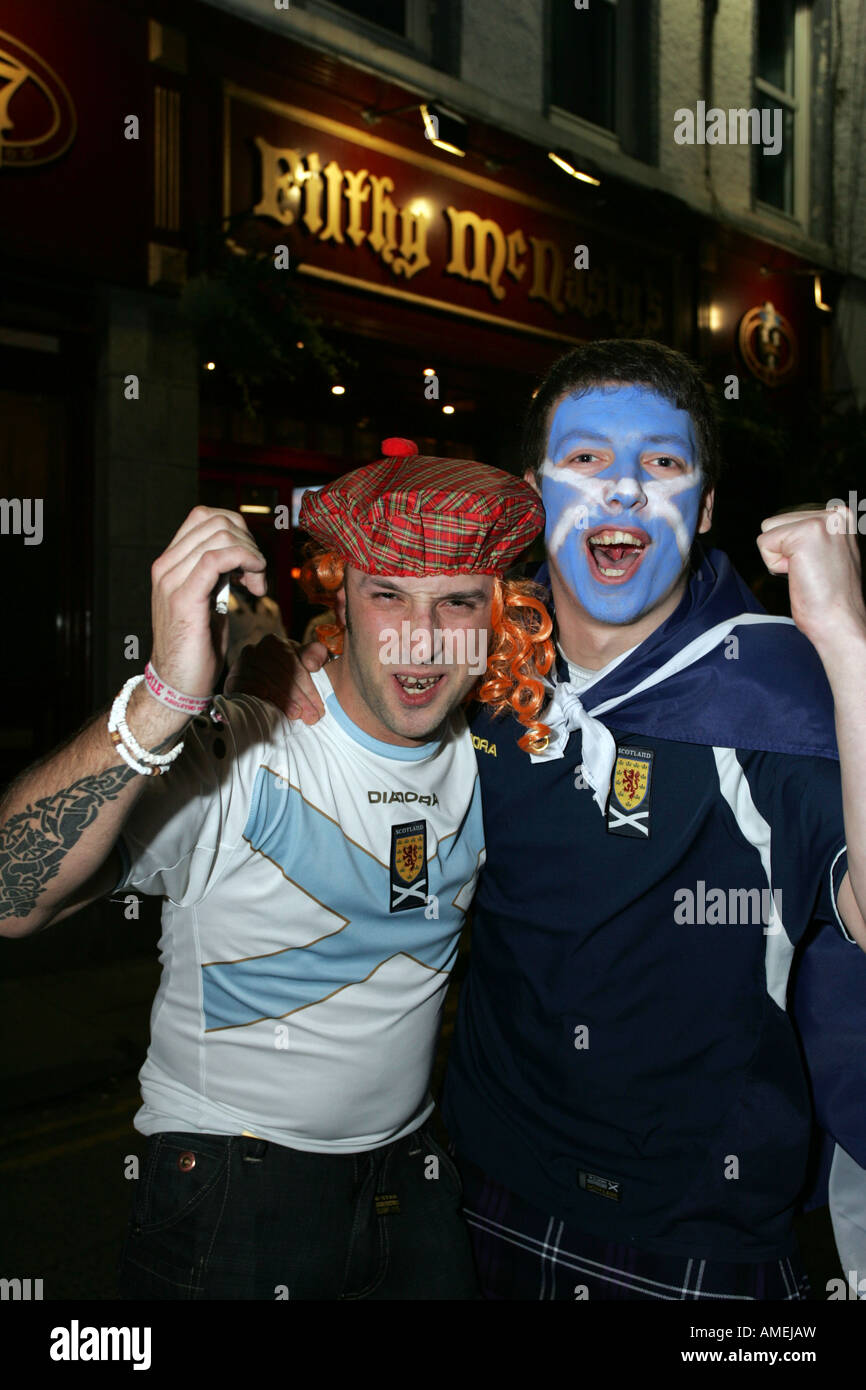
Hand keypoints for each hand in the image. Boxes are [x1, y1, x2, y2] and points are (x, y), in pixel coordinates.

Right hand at [150, 506, 266, 697]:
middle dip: (248, 541)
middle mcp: (166, 566)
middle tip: (258, 575)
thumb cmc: (198, 646)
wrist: (178, 684)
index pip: (204, 517)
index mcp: (170, 563)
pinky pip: (216, 558)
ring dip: (251, 554)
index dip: (238, 530)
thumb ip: (216, 573)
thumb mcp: (208, 599)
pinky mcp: (183, 597)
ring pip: (219, 535)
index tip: (251, 560)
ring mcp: (171, 579)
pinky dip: (245, 561)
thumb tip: (241, 553)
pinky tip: (254, 583)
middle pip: (215, 521)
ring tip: (257, 584)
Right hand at [225, 633, 326, 722]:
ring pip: (265, 682)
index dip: (308, 687)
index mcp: (274, 643)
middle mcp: (255, 650)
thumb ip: (315, 655)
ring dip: (283, 701)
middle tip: (311, 716)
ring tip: (296, 715)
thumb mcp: (302, 660)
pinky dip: (260, 698)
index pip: (293, 664)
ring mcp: (241, 665)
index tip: (319, 706)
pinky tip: (271, 709)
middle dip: (299, 697)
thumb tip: (314, 663)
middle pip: (280, 675)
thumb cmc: (286, 671)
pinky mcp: (232, 680)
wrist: (257, 681)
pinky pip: (246, 689)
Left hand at [757, 506, 865, 652]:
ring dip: (779, 557)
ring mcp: (821, 522)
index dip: (792, 549)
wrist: (838, 621)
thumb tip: (783, 527)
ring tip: (806, 572)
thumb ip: (811, 535)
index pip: (789, 520)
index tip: (816, 567)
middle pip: (776, 522)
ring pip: (768, 530)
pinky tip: (800, 575)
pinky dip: (775, 565)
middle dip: (784, 551)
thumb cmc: (829, 596)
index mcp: (841, 515)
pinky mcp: (804, 534)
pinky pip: (764, 544)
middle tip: (811, 571)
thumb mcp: (826, 553)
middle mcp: (835, 513)